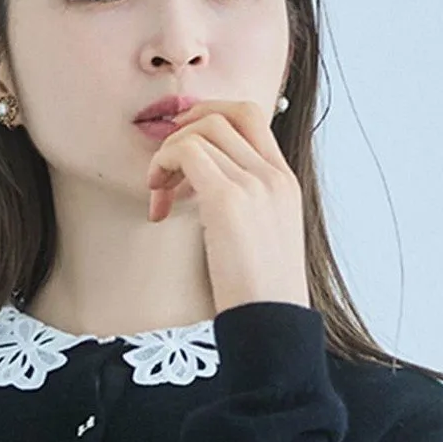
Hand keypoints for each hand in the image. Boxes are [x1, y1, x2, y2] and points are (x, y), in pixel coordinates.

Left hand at [144, 98, 310, 312]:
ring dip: (168, 154)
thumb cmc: (259, 296)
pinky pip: (186, 152)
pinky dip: (162, 165)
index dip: (209, 118)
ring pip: (202, 130)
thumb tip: (203, 193)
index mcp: (285, 182)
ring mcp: (255, 185)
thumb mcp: (262, 240)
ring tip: (158, 194)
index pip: (250, 117)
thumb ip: (244, 207)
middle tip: (163, 170)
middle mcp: (273, 176)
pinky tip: (157, 202)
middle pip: (224, 116)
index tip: (183, 146)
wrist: (272, 325)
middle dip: (184, 132)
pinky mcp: (229, 200)